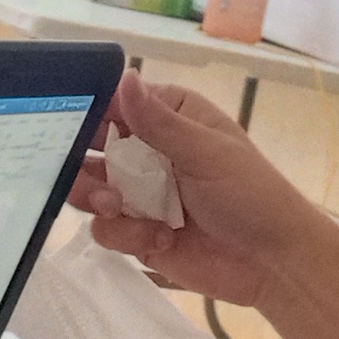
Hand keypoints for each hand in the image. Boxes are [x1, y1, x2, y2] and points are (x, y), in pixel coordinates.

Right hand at [65, 73, 336, 307]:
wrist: (271, 263)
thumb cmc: (249, 195)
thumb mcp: (205, 152)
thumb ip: (158, 122)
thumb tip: (125, 76)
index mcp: (170, 119)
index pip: (115, 105)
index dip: (88, 113)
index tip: (67, 124)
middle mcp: (149, 154)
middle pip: (91, 150)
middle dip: (81, 165)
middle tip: (91, 181)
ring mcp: (141, 196)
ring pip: (91, 192)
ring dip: (98, 201)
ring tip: (117, 208)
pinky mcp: (139, 235)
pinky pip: (108, 231)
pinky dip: (126, 236)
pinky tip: (161, 239)